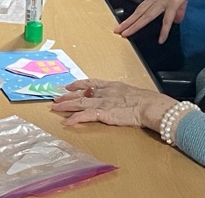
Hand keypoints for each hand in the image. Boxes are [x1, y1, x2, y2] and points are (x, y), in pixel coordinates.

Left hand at [51, 79, 176, 128]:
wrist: (149, 105)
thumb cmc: (145, 100)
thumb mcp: (130, 92)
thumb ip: (120, 94)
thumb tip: (119, 98)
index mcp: (111, 86)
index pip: (90, 82)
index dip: (78, 84)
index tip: (68, 85)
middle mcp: (104, 92)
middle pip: (81, 93)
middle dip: (67, 95)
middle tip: (55, 97)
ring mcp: (102, 103)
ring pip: (80, 103)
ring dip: (66, 105)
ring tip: (54, 107)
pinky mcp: (103, 114)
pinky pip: (86, 116)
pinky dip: (75, 118)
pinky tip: (67, 121)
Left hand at [114, 0, 204, 41]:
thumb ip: (178, 9)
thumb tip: (176, 20)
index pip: (141, 8)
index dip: (132, 16)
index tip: (125, 23)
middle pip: (139, 12)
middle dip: (128, 22)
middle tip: (117, 31)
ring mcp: (164, 0)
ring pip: (146, 15)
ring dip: (135, 25)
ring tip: (126, 34)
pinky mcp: (173, 2)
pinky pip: (167, 19)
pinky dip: (164, 30)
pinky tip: (161, 40)